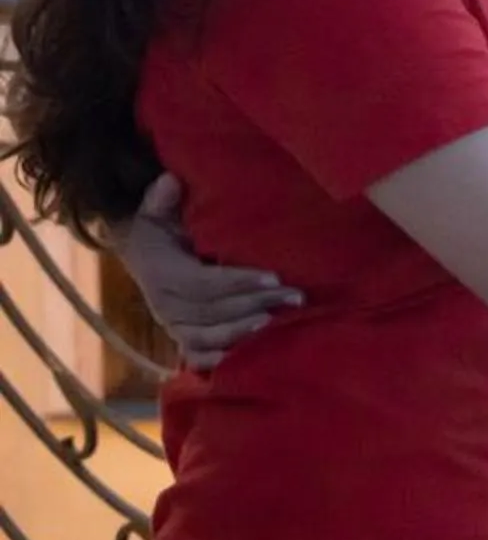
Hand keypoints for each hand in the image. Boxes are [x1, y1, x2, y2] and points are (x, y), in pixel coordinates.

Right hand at [115, 174, 301, 369]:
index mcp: (162, 273)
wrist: (140, 255)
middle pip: (212, 311)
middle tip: (294, 296)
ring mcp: (173, 325)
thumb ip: (161, 198)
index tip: (273, 276)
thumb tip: (169, 180)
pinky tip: (249, 356)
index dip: (237, 282)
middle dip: (255, 303)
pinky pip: (196, 355)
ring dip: (243, 331)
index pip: (202, 283)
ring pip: (207, 335)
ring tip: (279, 321)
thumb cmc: (158, 228)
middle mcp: (165, 304)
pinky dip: (219, 359)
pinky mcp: (181, 337)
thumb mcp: (154, 210)